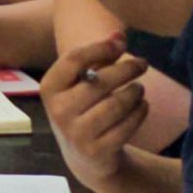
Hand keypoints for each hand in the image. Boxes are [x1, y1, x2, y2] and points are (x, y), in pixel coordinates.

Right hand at [42, 34, 150, 187]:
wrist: (84, 157)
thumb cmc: (83, 109)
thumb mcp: (81, 84)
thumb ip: (98, 58)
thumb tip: (119, 35)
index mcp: (49, 88)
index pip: (74, 59)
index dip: (99, 47)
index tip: (121, 42)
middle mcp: (59, 110)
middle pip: (99, 81)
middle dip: (126, 69)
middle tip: (142, 63)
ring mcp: (77, 133)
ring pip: (116, 104)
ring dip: (135, 92)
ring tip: (140, 88)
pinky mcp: (97, 151)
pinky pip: (126, 126)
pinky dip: (139, 112)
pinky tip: (142, 106)